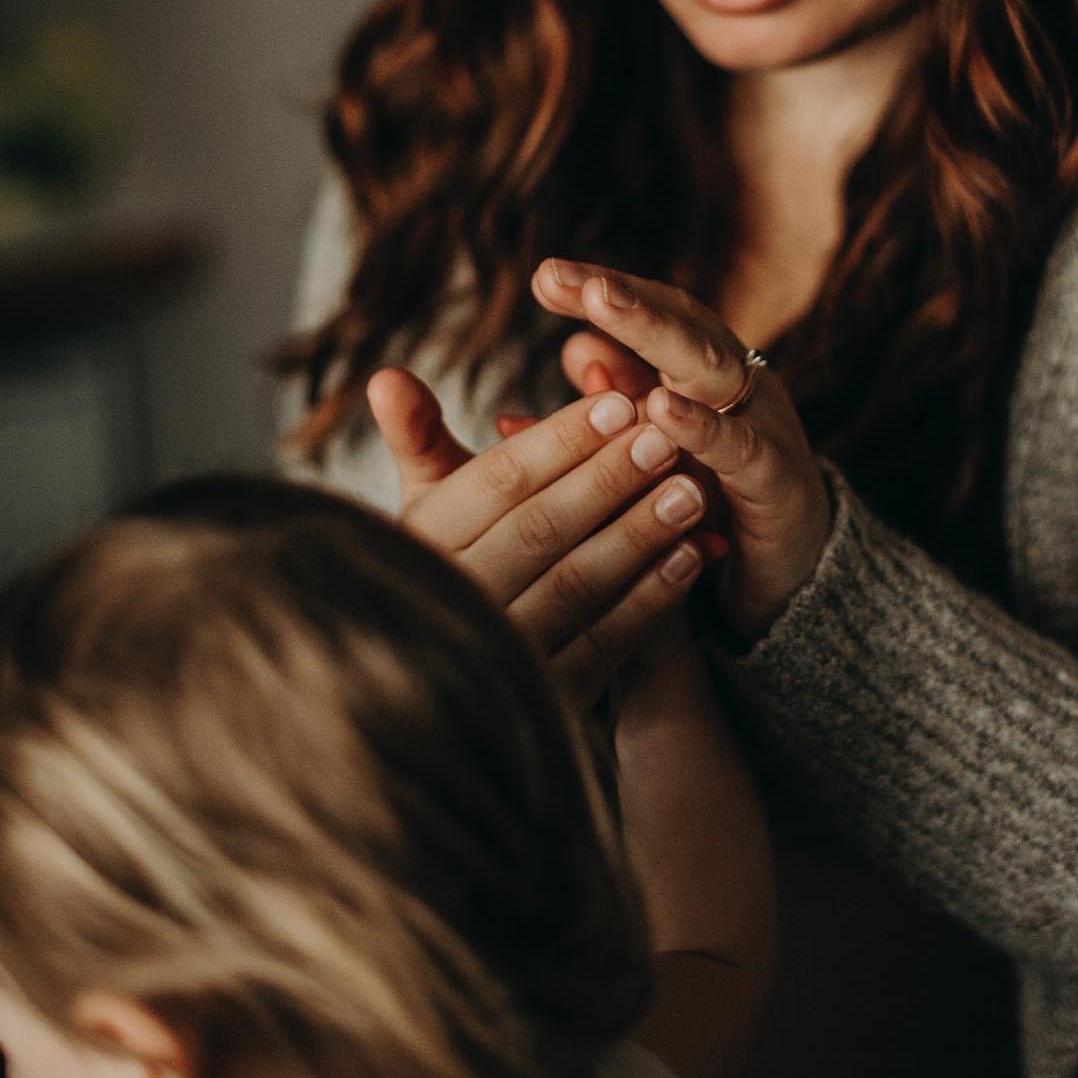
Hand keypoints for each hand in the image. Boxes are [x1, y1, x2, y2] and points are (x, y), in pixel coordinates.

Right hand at [366, 367, 710, 701]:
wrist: (442, 686)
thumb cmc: (448, 557)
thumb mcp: (427, 500)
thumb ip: (417, 436)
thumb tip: (385, 376)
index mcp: (422, 541)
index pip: (497, 483)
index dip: (562, 441)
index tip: (622, 402)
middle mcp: (453, 600)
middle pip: (540, 530)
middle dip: (608, 481)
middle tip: (666, 439)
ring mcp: (498, 656)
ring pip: (576, 586)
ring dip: (640, 535)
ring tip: (692, 492)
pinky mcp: (544, 701)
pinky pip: (603, 645)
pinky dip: (651, 598)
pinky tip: (689, 557)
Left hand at [532, 261, 833, 644]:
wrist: (799, 579)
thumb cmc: (723, 503)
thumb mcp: (664, 450)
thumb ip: (626, 403)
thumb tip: (573, 348)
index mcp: (710, 371)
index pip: (660, 312)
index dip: (606, 291)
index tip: (545, 277)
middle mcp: (741, 383)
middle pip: (682, 323)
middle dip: (622, 298)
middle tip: (564, 277)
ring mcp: (763, 424)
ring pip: (709, 367)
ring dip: (653, 333)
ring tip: (602, 305)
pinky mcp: (776, 479)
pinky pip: (738, 446)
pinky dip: (700, 426)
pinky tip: (660, 409)